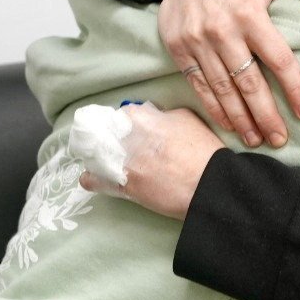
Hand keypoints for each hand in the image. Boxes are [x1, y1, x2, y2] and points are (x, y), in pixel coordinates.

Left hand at [78, 104, 224, 219]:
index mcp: (138, 116)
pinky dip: (93, 178)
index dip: (129, 124)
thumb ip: (163, 116)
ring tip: (113, 163)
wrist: (208, 185)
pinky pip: (91, 180)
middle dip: (112, 139)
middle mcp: (122, 136)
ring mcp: (118, 161)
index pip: (121, 115)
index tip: (135, 132)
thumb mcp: (187, 118)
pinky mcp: (119, 185)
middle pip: (103, 133)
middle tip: (126, 148)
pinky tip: (98, 178)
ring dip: (102, 156)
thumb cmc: (202, 151)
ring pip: (94, 154)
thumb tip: (153, 119)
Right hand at [110, 0, 299, 148]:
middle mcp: (223, 30)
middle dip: (266, 115)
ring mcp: (198, 41)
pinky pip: (199, 85)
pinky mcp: (179, 49)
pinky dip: (214, 108)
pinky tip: (229, 124)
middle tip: (281, 139)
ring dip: (241, 118)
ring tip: (257, 140)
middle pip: (250, 82)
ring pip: (224, 89)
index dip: (295, 88)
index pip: (279, 59)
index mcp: (251, 13)